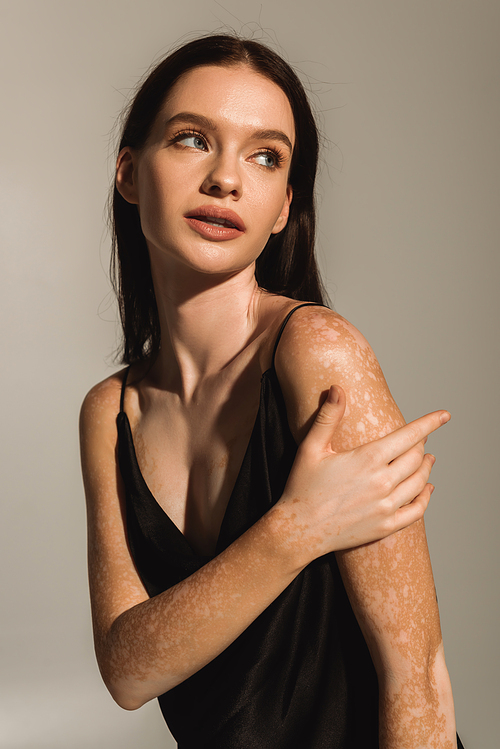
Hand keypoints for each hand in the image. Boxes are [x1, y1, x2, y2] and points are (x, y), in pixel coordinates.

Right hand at [278, 385, 449, 561]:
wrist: (300, 530)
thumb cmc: (302, 487)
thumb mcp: (311, 448)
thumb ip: (328, 417)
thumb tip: (338, 388)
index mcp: (368, 459)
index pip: (409, 435)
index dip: (429, 423)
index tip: (444, 415)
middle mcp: (383, 482)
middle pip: (416, 457)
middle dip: (422, 444)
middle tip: (422, 438)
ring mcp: (386, 506)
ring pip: (420, 482)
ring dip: (427, 467)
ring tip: (428, 459)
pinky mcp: (386, 526)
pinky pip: (417, 510)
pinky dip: (426, 497)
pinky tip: (427, 489)